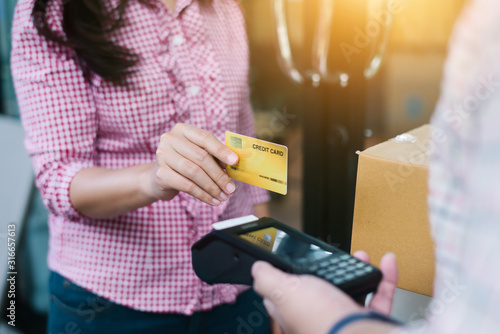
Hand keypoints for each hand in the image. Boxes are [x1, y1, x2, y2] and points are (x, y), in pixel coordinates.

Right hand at [148, 123, 237, 205]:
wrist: (161, 178)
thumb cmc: (185, 163)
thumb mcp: (198, 154)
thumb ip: (214, 156)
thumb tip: (234, 164)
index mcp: (182, 130)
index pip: (205, 138)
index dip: (221, 150)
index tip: (235, 162)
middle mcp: (170, 139)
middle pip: (201, 157)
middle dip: (219, 175)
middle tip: (231, 188)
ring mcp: (163, 156)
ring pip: (194, 172)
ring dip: (212, 187)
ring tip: (223, 196)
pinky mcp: (161, 174)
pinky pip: (187, 186)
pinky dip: (203, 195)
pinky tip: (212, 201)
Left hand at [251, 252, 396, 333]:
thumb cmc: (319, 319)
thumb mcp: (283, 291)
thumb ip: (267, 280)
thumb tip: (257, 269)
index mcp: (294, 310)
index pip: (284, 294)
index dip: (285, 276)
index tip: (293, 260)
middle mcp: (318, 315)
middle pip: (320, 287)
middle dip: (328, 267)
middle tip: (332, 255)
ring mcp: (343, 318)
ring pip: (350, 289)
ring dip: (357, 268)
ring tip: (359, 255)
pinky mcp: (366, 320)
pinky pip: (379, 295)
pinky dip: (384, 278)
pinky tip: (385, 264)